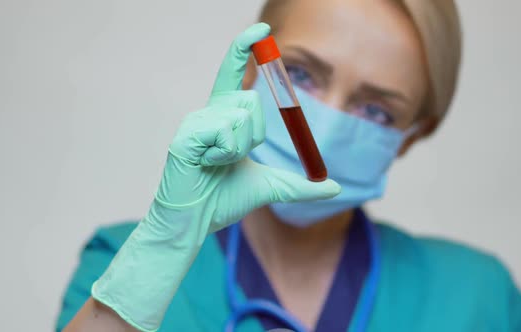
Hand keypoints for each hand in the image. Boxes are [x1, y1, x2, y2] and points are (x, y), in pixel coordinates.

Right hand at [91, 23, 339, 331]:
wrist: (196, 222)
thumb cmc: (224, 200)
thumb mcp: (271, 188)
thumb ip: (300, 185)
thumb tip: (334, 187)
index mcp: (224, 117)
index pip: (233, 74)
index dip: (244, 48)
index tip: (262, 28)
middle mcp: (209, 113)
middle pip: (252, 102)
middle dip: (255, 135)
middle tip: (234, 158)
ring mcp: (196, 123)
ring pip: (242, 118)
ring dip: (240, 149)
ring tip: (217, 164)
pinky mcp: (186, 136)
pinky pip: (226, 134)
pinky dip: (225, 155)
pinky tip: (206, 165)